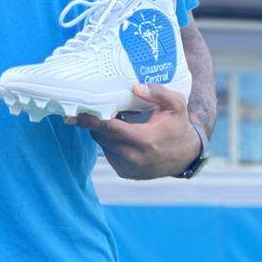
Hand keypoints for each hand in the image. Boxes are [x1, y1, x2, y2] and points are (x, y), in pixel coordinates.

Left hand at [67, 83, 200, 180]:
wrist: (185, 156)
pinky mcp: (126, 173)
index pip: (110, 128)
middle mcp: (135, 157)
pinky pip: (109, 155)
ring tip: (112, 120)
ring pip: (104, 146)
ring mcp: (129, 168)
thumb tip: (134, 87)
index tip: (76, 115)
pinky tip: (120, 134)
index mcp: (145, 140)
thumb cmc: (178, 126)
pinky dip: (109, 144)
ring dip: (103, 133)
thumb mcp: (176, 105)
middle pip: (103, 137)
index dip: (92, 120)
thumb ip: (157, 93)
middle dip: (95, 124)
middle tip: (91, 110)